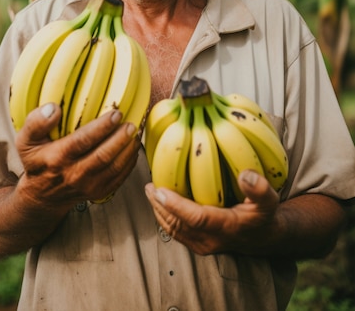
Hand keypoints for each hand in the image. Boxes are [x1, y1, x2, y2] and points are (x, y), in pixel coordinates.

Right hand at [16, 102, 139, 207]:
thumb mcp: (26, 141)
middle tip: (132, 123)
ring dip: (128, 149)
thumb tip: (54, 108)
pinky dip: (130, 161)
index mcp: (57, 158)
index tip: (115, 113)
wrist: (42, 196)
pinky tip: (133, 145)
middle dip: (120, 138)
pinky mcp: (100, 192)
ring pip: (114, 167)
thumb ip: (36, 122)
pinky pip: (120, 177)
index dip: (101, 127)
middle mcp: (74, 174)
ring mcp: (88, 186)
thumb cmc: (37, 161)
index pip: (82, 141)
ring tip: (136, 131)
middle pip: (102, 156)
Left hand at [145, 170, 279, 254]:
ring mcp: (203, 244)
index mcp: (227, 227)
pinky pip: (176, 232)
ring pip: (174, 230)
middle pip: (178, 225)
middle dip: (160, 206)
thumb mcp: (268, 200)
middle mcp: (212, 239)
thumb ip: (259, 189)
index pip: (196, 218)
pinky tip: (159, 202)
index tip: (160, 189)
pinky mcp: (198, 244)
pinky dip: (165, 217)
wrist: (265, 237)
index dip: (176, 205)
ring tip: (150, 192)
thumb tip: (246, 175)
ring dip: (159, 211)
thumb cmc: (264, 214)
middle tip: (149, 186)